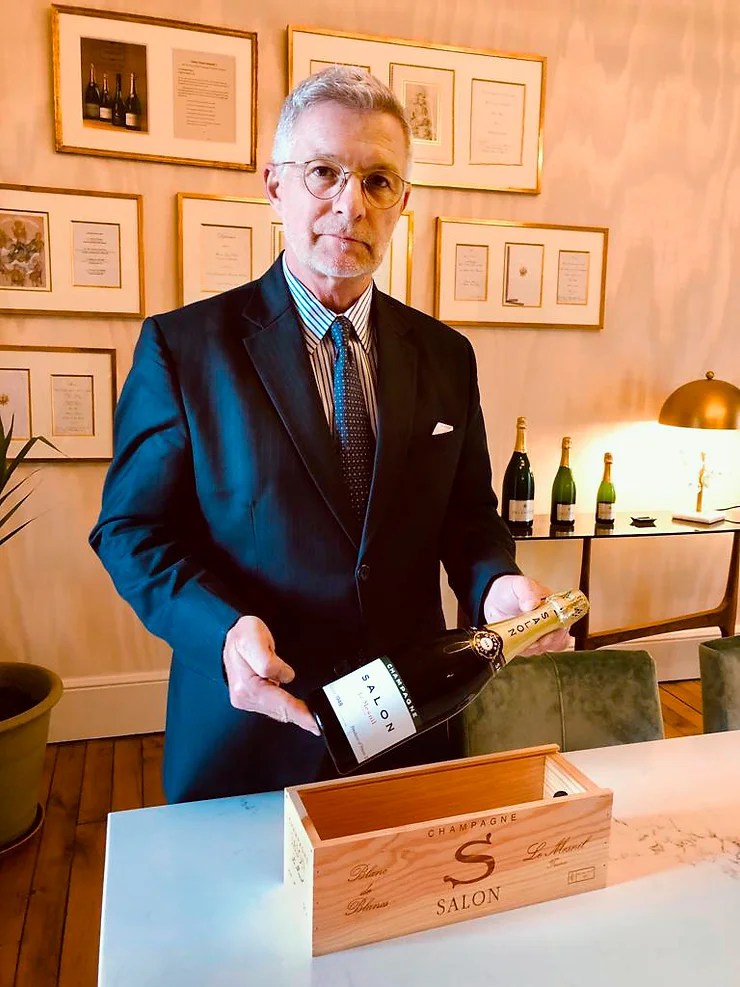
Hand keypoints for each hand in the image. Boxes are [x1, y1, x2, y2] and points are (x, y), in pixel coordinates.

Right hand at [222, 616, 319, 734]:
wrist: (231, 634)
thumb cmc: (243, 636)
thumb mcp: (253, 639)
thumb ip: (268, 661)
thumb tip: (285, 676)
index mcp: (246, 687)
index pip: (280, 705)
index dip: (300, 714)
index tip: (315, 722)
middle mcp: (245, 697)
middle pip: (280, 713)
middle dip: (300, 718)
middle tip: (319, 723)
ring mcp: (247, 699)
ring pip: (277, 713)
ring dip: (294, 714)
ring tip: (311, 718)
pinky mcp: (250, 698)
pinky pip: (273, 708)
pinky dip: (286, 709)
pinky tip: (296, 710)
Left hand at [483, 574, 572, 653]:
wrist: (493, 599)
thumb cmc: (511, 590)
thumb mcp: (520, 585)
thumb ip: (528, 591)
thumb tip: (531, 604)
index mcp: (553, 607)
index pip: (565, 621)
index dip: (561, 630)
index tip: (550, 633)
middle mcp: (549, 622)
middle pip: (559, 638)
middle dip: (549, 642)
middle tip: (538, 641)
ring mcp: (538, 633)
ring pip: (546, 648)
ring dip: (537, 647)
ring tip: (525, 641)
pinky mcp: (526, 642)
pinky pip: (531, 652)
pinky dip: (526, 651)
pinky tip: (519, 644)